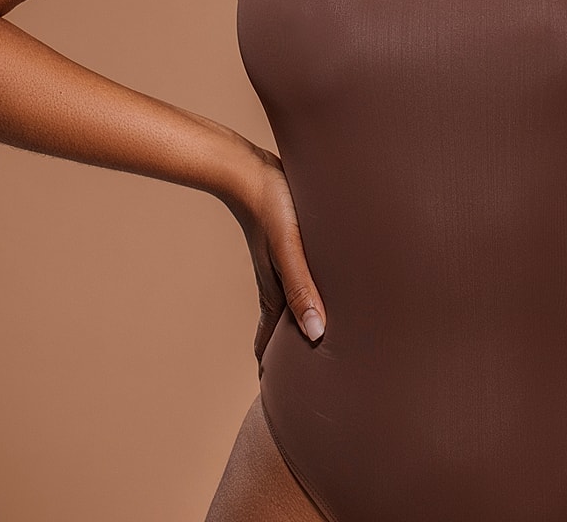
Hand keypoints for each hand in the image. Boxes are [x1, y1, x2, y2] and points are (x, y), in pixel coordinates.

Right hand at [222, 146, 327, 363]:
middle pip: (282, 329)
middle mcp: (277, 284)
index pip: (269, 342)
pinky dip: (306, 297)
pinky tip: (318, 291)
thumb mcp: (289, 250)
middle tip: (299, 383)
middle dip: (288, 355)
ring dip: (299, 325)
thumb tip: (316, 336)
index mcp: (275, 292)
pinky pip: (298, 281)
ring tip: (313, 344)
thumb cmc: (272, 206)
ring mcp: (281, 266)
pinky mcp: (289, 247)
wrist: (248, 168)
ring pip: (291, 305)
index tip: (276, 397)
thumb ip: (303, 290)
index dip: (273, 369)